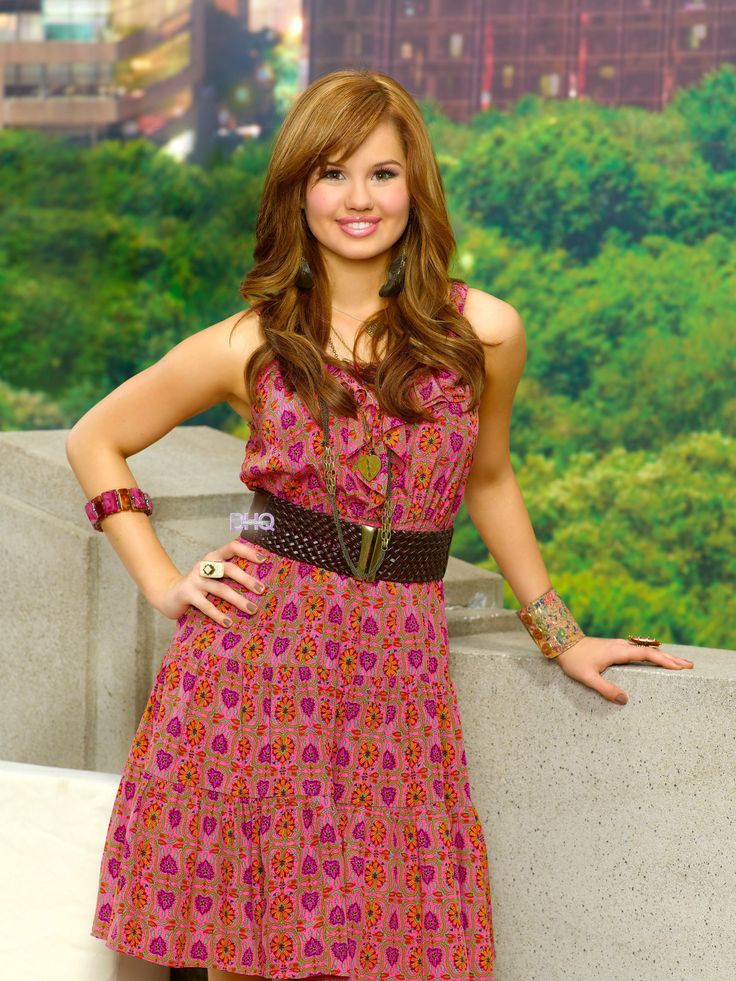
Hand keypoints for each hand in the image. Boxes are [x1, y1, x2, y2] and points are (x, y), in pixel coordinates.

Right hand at [150, 538, 268, 626]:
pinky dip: (218, 615)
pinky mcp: (187, 594)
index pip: (232, 547)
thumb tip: (260, 584)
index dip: (248, 552)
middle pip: (229, 569)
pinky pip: (206, 605)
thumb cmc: (200, 586)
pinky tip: (229, 623)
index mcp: (214, 557)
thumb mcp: (214, 575)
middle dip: (247, 579)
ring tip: (252, 609)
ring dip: (238, 600)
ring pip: (220, 589)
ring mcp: (195, 579)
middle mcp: (204, 566)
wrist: (169, 595)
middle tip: (262, 590)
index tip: (263, 560)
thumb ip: (230, 574)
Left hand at [554, 636, 693, 704]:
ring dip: (663, 656)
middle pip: (651, 651)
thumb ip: (605, 689)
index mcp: (618, 652)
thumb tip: (625, 700)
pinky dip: (652, 655)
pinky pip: (639, 650)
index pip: (646, 655)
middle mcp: (621, 646)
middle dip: (671, 658)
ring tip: (678, 664)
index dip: (664, 660)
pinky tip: (656, 659)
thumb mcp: (587, 678)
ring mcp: (619, 646)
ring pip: (646, 650)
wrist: (562, 643)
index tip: (679, 667)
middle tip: (689, 666)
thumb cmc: (573, 661)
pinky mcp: (615, 648)